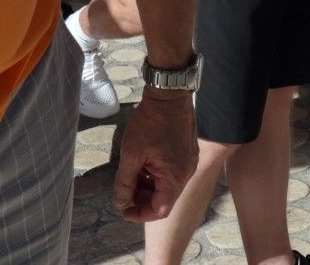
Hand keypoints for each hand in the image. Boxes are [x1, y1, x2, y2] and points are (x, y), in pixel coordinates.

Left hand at [113, 92, 196, 221]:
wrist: (169, 95)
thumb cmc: (150, 124)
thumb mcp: (131, 154)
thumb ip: (125, 182)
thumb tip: (120, 203)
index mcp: (175, 178)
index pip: (160, 210)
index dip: (140, 214)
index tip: (124, 210)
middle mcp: (186, 173)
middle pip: (164, 198)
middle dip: (142, 197)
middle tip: (124, 190)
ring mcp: (189, 162)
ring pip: (167, 184)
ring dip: (149, 185)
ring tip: (131, 174)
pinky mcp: (188, 151)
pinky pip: (172, 171)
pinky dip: (156, 173)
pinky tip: (143, 163)